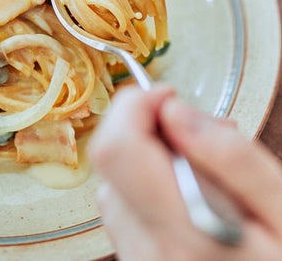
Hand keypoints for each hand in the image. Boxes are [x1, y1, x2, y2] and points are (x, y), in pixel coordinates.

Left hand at [89, 85, 281, 260]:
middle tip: (202, 133)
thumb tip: (174, 111)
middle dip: (147, 124)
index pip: (118, 149)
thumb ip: (232, 159)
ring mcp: (134, 255)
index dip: (135, 107)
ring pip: (114, 177)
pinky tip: (186, 193)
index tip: (169, 98)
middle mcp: (146, 247)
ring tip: (204, 169)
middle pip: (110, 156)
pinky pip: (121, 202)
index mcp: (183, 234)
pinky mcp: (132, 256)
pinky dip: (146, 183)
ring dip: (149, 155)